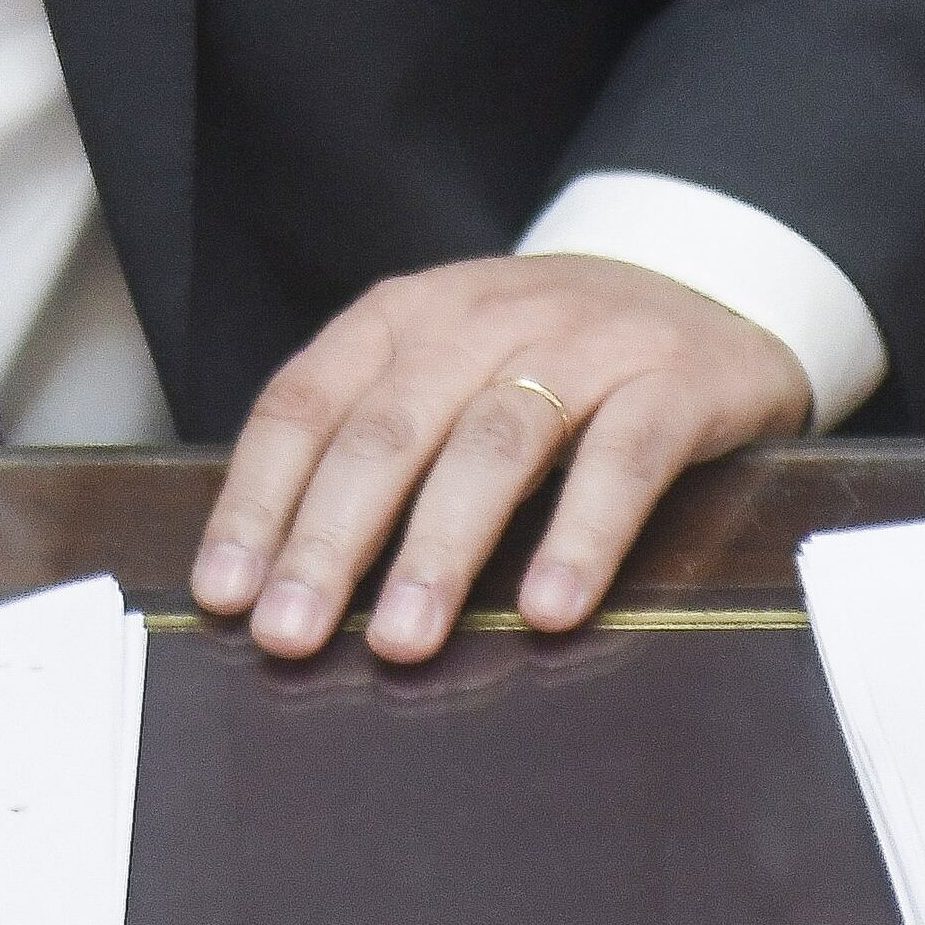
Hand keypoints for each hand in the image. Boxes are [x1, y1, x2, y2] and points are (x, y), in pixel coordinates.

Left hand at [190, 254, 811, 664]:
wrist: (701, 281)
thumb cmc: (543, 359)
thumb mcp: (445, 372)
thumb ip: (371, 445)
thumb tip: (273, 576)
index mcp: (402, 317)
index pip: (304, 405)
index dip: (257, 499)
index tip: (223, 594)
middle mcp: (480, 319)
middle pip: (386, 432)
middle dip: (328, 541)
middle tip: (289, 635)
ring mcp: (580, 344)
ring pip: (491, 445)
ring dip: (438, 549)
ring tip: (401, 643)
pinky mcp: (671, 380)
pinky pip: (621, 461)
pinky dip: (580, 535)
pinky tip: (547, 610)